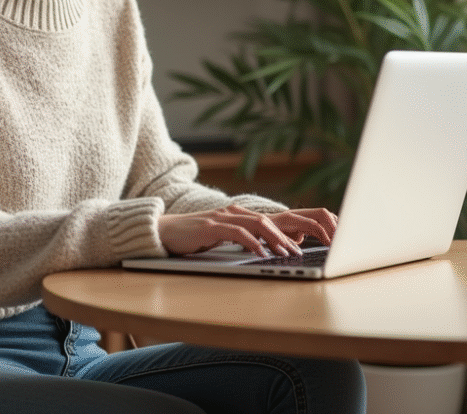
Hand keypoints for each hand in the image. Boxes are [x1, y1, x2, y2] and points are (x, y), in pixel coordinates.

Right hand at [157, 205, 336, 257]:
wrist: (163, 232)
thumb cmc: (193, 237)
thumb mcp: (221, 237)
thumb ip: (241, 238)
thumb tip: (264, 249)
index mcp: (237, 215)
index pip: (270, 220)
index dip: (289, 232)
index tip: (303, 246)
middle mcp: (233, 213)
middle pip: (270, 221)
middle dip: (289, 236)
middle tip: (302, 252)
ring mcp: (222, 218)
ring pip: (258, 225)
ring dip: (275, 240)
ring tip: (287, 254)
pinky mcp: (211, 227)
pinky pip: (238, 234)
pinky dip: (253, 244)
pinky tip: (261, 254)